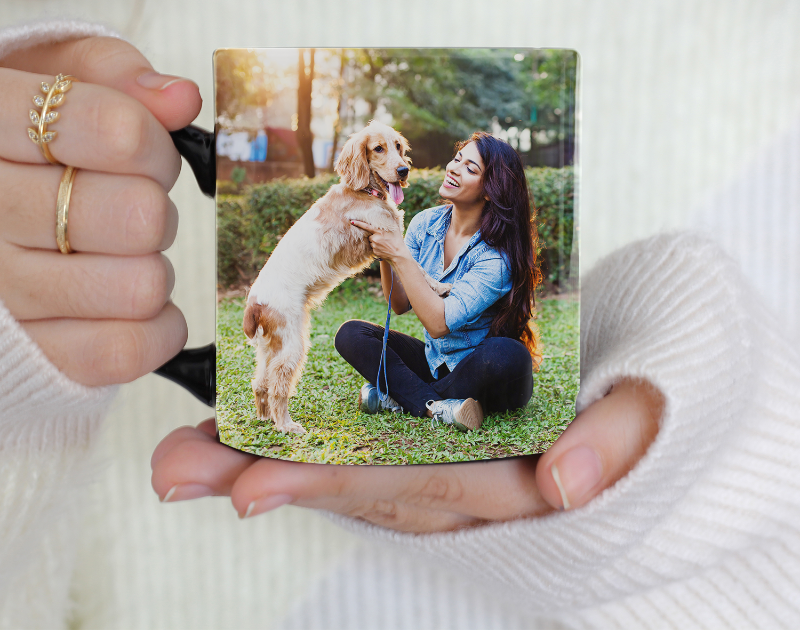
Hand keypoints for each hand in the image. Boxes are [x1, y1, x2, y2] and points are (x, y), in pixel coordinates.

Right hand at [0, 35, 201, 385]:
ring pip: (142, 286)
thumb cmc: (21, 140)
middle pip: (141, 216)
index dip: (152, 142)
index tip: (138, 146)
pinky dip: (154, 328)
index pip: (115, 132)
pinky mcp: (28, 354)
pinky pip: (128, 350)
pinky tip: (128, 302)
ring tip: (113, 253)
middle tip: (126, 204)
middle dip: (154, 206)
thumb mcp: (47, 77)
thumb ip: (111, 74)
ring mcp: (0, 291)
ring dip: (149, 267)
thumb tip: (182, 99)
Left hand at [151, 378, 663, 530]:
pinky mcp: (426, 440)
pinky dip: (298, 442)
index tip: (253, 490)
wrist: (634, 387)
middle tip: (179, 470)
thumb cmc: (634, 394)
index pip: (414, 489)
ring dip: (263, 464)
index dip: (334, 488)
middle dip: (268, 480)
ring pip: (346, 472)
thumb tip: (566, 482)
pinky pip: (358, 449)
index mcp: (510, 480)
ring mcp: (441, 465)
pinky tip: (237, 435)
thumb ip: (618, 444)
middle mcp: (464, 483)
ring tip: (182, 457)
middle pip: (358, 487)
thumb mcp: (644, 413)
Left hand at [350, 219, 406, 261]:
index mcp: (380, 231)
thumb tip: (387, 211)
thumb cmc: (398, 240)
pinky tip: (383, 248)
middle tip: (383, 238)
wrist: (399, 254)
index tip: (351, 221)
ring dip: (375, 241)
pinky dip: (376, 247)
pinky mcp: (374, 251)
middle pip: (370, 235)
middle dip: (374, 235)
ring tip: (384, 243)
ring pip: (371, 241)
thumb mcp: (396, 229)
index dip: (359, 223)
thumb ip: (391, 220)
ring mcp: (374, 245)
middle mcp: (376, 238)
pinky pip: (372, 247)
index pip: (367, 226)